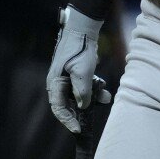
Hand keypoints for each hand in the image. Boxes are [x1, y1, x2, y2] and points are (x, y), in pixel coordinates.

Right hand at [46, 6, 109, 132]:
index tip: (78, 129)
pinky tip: (104, 88)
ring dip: (92, 97)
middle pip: (69, 104)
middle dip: (83, 110)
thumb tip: (83, 107)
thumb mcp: (82, 72)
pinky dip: (94, 88)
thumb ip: (82, 91)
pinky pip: (85, 86)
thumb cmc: (79, 49)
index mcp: (55, 83)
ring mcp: (68, 77)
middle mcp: (59, 82)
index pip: (58, 108)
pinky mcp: (77, 72)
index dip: (68, 120)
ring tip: (105, 97)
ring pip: (79, 95)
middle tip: (93, 117)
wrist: (83, 29)